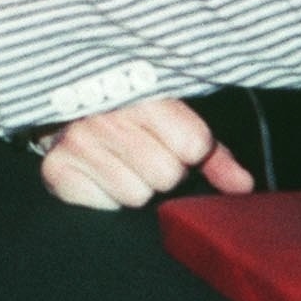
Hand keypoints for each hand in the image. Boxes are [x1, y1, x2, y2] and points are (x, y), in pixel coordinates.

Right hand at [37, 98, 255, 209]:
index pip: (193, 145)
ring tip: (118, 164)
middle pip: (167, 174)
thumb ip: (211, 153)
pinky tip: (97, 175)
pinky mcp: (57, 169)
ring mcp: (78, 141)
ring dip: (132, 187)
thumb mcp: (172, 119)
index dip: (189, 153)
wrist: (62, 108)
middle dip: (160, 172)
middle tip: (141, 155)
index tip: (172, 144)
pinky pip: (105, 207)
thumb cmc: (127, 116)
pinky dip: (104, 199)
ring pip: (137, 195)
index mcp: (142, 94)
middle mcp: (108, 114)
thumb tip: (244, 187)